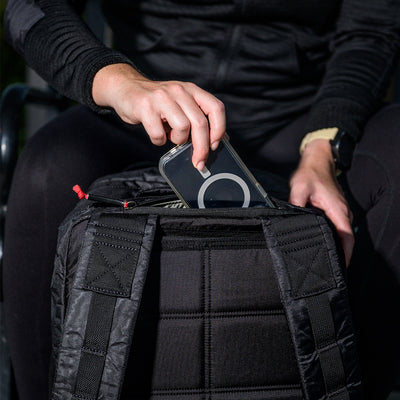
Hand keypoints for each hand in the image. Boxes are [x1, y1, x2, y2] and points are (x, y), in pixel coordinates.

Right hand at [92, 63, 225, 168]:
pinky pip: (159, 134)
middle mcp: (179, 91)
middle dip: (201, 148)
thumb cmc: (156, 102)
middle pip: (200, 123)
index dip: (219, 129)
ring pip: (182, 128)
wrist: (125, 88)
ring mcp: (162, 97)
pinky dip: (159, 140)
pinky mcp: (145, 106)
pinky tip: (156, 134)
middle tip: (199, 161)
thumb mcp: (180, 104)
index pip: (215, 108)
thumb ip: (197, 118)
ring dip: (177, 140)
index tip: (214, 146)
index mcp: (192, 90)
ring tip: (170, 136)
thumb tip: (217, 141)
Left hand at [289, 139, 353, 266]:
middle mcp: (342, 212)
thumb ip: (296, 203)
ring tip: (323, 260)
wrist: (317, 162)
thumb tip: (291, 219)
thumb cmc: (310, 174)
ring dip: (336, 246)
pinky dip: (333, 237)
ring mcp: (340, 212)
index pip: (346, 236)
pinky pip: (337, 228)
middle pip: (345, 239)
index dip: (344, 253)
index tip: (339, 266)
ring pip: (341, 234)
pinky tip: (322, 244)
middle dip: (339, 254)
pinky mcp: (335, 210)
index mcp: (337, 210)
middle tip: (327, 268)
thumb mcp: (299, 187)